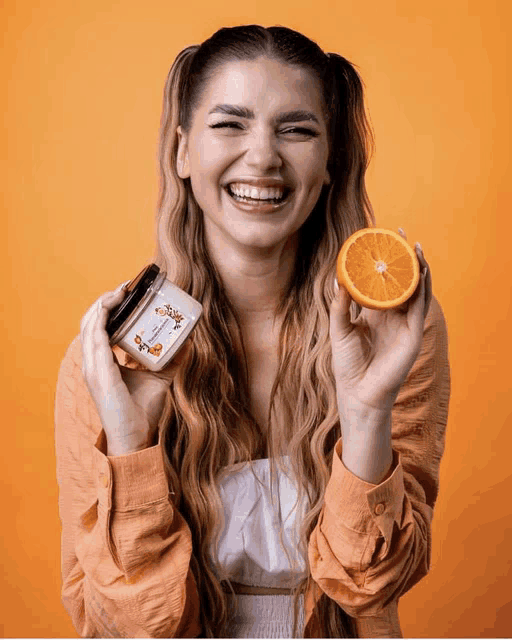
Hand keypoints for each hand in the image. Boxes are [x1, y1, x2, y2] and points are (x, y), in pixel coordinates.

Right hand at [80, 282, 191, 454]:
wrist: (134, 437)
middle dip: (107, 299)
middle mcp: (92, 362)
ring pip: (89, 324)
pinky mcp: (99, 372)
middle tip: (128, 286)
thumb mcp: (159, 379)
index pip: (98, 328)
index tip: (128, 292)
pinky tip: (114, 305)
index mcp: (101, 363)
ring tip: (122, 290)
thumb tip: (188, 342)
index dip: (109, 308)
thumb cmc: (141, 412)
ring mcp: (92, 367)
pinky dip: (102, 318)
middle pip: (90, 320)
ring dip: (104, 303)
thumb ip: (171, 360)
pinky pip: (95, 337)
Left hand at [329, 228, 431, 417]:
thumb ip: (341, 306)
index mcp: (375, 314)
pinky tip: (420, 270)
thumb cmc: (347, 365)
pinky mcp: (413, 334)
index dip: (382, 264)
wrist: (358, 393)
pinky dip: (422, 287)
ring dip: (417, 267)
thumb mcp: (339, 329)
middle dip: (402, 257)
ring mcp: (404, 324)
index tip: (377, 241)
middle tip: (399, 233)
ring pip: (415, 289)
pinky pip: (420, 306)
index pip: (382, 283)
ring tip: (414, 246)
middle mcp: (392, 316)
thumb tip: (339, 280)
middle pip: (401, 281)